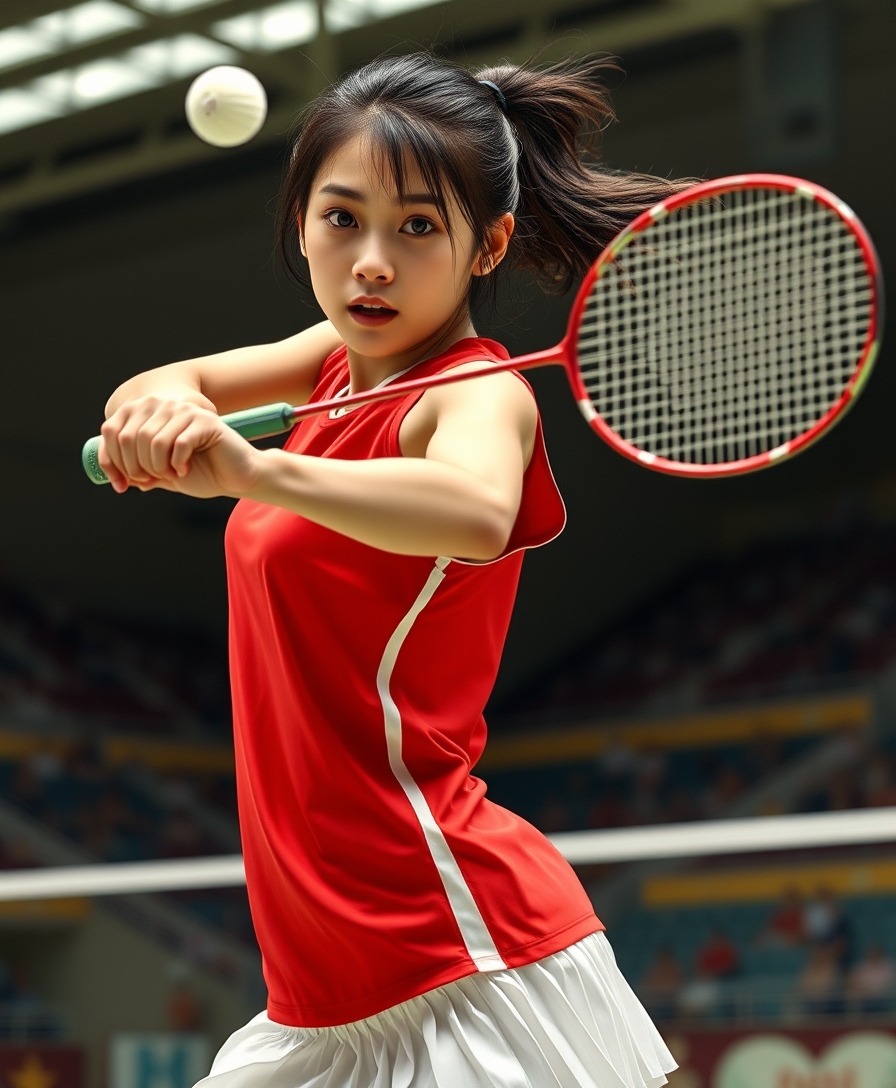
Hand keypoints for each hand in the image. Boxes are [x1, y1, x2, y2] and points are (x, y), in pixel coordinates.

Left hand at [99, 396, 261, 497]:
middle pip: (130, 438)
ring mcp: (185, 411)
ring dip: (158, 468)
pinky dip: (177, 464)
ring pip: (153, 441)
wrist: (236, 477)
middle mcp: (164, 406)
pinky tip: (186, 469)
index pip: (112, 431)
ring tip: (172, 475)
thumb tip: (112, 473)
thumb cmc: (202, 473)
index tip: (122, 486)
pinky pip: (178, 444)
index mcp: (149, 413)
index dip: (112, 462)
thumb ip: (138, 469)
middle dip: (137, 469)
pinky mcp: (205, 421)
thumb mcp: (160, 473)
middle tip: (153, 481)